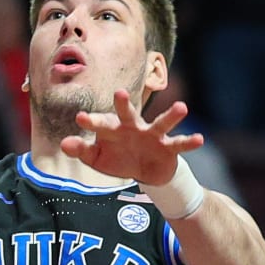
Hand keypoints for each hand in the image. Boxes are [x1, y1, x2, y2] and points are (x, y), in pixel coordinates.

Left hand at [61, 89, 203, 185]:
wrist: (144, 171)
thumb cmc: (118, 158)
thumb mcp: (97, 158)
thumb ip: (82, 150)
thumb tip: (64, 144)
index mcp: (114, 129)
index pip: (101, 123)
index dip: (91, 121)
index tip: (80, 118)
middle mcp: (134, 128)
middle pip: (128, 114)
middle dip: (124, 105)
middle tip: (120, 93)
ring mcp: (153, 136)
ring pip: (162, 124)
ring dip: (171, 116)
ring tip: (182, 107)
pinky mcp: (168, 148)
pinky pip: (179, 144)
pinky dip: (189, 142)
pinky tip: (200, 139)